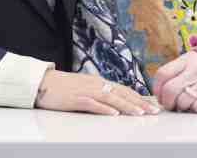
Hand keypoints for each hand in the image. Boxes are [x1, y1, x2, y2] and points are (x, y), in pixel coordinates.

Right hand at [34, 70, 158, 115]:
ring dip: (127, 106)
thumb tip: (115, 103)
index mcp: (99, 82)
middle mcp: (96, 84)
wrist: (42, 83)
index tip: (152, 104)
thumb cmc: (63, 87)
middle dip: (139, 102)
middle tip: (153, 111)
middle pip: (122, 93)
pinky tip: (114, 114)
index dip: (139, 97)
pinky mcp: (76, 99)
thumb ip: (99, 94)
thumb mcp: (85, 88)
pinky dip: (104, 109)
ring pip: (111, 98)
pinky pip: (93, 104)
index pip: (123, 89)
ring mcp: (86, 91)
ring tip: (140, 113)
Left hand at [153, 51, 196, 112]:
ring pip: (183, 101)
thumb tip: (158, 92)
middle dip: (167, 102)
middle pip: (171, 89)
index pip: (163, 73)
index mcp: (189, 58)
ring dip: (182, 107)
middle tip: (170, 106)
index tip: (160, 97)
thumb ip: (175, 73)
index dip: (157, 89)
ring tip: (187, 104)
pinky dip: (195, 109)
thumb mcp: (192, 66)